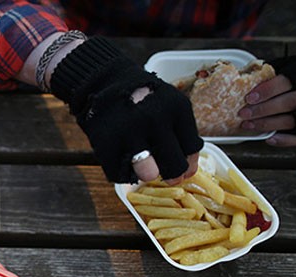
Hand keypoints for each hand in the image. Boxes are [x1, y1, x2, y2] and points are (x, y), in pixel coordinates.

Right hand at [50, 36, 202, 183]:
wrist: (104, 83)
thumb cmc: (143, 100)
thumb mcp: (170, 106)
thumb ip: (182, 135)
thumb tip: (188, 173)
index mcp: (177, 108)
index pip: (192, 149)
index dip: (188, 164)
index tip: (182, 167)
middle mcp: (155, 118)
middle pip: (175, 167)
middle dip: (171, 175)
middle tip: (164, 173)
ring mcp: (129, 131)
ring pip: (148, 174)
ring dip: (146, 173)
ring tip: (141, 165)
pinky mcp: (106, 143)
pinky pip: (120, 175)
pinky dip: (121, 172)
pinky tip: (122, 159)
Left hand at [240, 46, 295, 146]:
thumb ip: (274, 70)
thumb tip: (244, 78)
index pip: (290, 80)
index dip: (268, 90)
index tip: (249, 98)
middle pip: (292, 102)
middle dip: (264, 110)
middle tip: (243, 114)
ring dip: (270, 124)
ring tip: (250, 125)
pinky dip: (286, 140)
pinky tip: (269, 138)